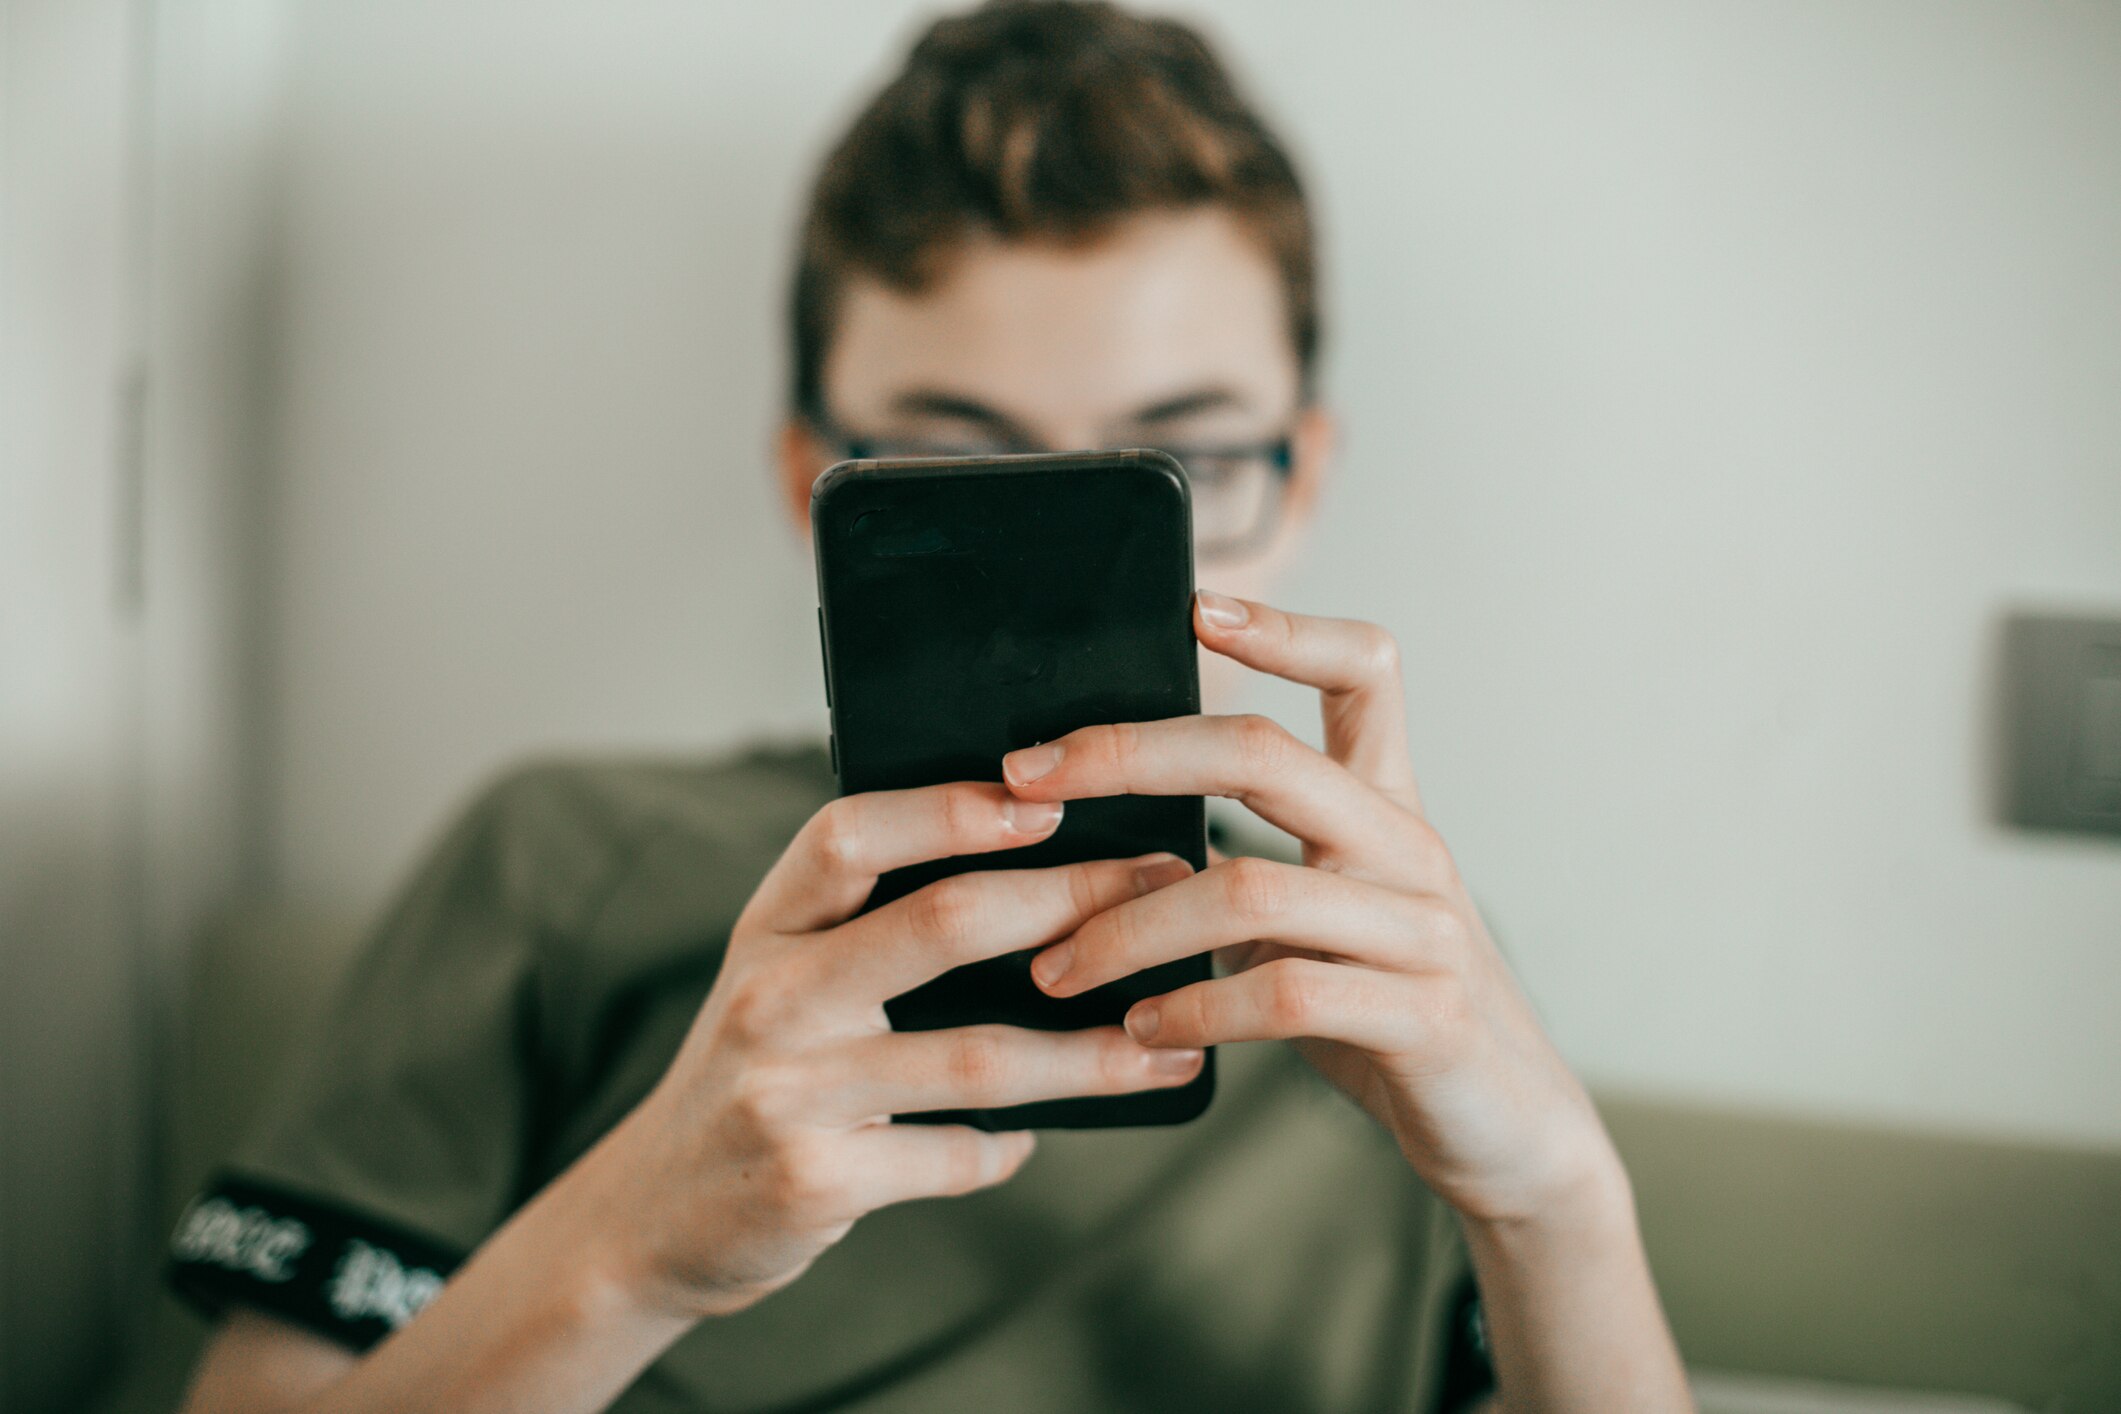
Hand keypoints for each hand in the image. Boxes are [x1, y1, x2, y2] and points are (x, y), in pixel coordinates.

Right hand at [586, 784, 1203, 1317]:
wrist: (649, 1217)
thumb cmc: (752, 1073)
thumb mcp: (779, 978)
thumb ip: (868, 929)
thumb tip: (1041, 881)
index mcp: (767, 926)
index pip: (850, 833)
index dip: (951, 809)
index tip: (1048, 800)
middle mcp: (769, 997)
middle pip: (939, 923)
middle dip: (1071, 899)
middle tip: (1162, 892)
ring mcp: (788, 1092)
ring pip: (976, 1056)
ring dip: (1089, 1053)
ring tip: (1166, 1046)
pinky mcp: (814, 1181)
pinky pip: (952, 1156)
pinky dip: (1007, 1148)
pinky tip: (1033, 1139)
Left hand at [1005, 591, 1619, 1225]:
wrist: (1508, 1132)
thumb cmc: (1384, 1017)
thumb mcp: (1322, 925)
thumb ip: (1247, 875)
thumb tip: (1103, 843)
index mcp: (1385, 807)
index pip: (1365, 670)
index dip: (1287, 629)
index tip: (1196, 608)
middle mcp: (1410, 846)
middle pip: (1263, 755)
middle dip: (1128, 757)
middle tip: (1026, 778)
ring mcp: (1424, 930)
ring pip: (1250, 889)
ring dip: (1127, 927)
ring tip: (1057, 966)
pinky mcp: (1425, 1017)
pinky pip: (1286, 994)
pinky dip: (1194, 1008)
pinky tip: (1142, 1028)